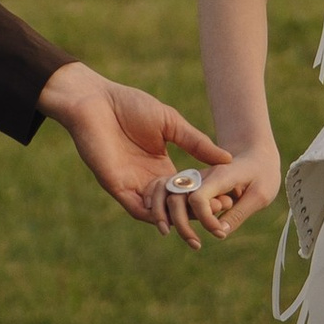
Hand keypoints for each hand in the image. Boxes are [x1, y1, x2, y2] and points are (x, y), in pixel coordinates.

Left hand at [38, 63, 229, 237]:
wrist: (95, 99)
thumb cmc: (130, 105)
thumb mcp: (172, 124)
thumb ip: (197, 143)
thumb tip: (228, 158)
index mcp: (161, 165)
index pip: (187, 190)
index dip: (207, 196)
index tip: (228, 199)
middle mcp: (148, 179)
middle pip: (175, 205)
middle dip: (196, 214)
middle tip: (218, 218)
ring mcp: (131, 184)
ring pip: (157, 212)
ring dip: (177, 219)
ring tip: (198, 224)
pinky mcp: (115, 185)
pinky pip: (135, 208)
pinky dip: (152, 216)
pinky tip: (169, 219)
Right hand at [155, 139, 281, 242]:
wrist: (254, 153)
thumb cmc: (262, 172)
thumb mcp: (261, 194)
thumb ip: (240, 212)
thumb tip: (221, 231)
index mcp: (219, 175)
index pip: (199, 198)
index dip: (205, 219)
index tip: (220, 233)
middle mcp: (200, 176)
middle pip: (176, 198)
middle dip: (182, 225)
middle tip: (197, 245)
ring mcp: (193, 180)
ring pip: (169, 198)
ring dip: (172, 221)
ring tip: (192, 242)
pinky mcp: (190, 185)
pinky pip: (172, 198)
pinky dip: (171, 214)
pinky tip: (184, 230)